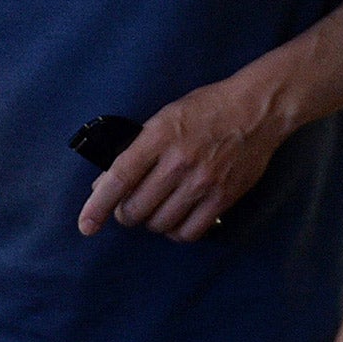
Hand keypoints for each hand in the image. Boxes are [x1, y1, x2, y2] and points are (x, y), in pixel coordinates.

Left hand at [76, 73, 288, 241]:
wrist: (256, 110)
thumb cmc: (206, 109)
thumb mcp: (164, 118)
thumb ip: (135, 150)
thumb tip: (104, 185)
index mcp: (158, 137)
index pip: (119, 178)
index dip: (98, 206)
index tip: (86, 225)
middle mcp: (178, 162)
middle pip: (136, 208)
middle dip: (126, 213)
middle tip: (129, 207)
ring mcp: (202, 182)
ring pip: (160, 223)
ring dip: (151, 222)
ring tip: (156, 209)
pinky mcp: (222, 198)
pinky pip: (189, 232)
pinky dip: (176, 232)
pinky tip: (176, 219)